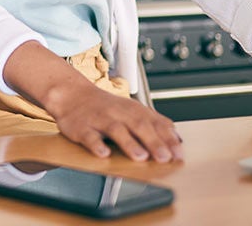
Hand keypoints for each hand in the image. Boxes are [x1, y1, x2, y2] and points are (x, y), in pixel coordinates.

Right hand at [3, 42, 182, 161]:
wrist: (71, 94)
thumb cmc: (105, 107)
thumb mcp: (132, 110)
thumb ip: (154, 123)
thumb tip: (178, 140)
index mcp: (133, 110)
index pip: (155, 123)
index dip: (168, 138)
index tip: (179, 154)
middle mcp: (119, 113)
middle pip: (139, 125)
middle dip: (154, 142)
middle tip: (165, 158)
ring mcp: (100, 119)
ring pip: (116, 130)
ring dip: (129, 143)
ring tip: (140, 157)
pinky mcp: (81, 127)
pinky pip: (89, 136)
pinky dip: (96, 145)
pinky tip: (104, 154)